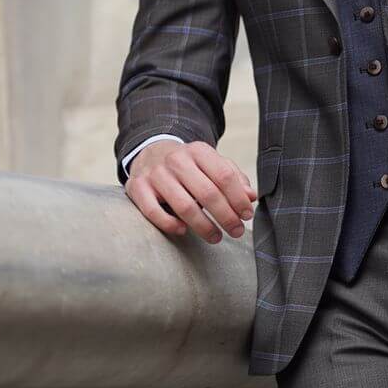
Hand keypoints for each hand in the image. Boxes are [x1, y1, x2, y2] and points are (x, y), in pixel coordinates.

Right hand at [126, 138, 256, 244]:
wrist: (151, 155)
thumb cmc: (189, 167)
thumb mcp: (212, 164)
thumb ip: (234, 178)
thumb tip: (251, 197)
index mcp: (198, 151)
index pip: (224, 176)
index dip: (238, 199)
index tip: (246, 216)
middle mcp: (176, 160)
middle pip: (207, 193)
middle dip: (226, 216)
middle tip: (236, 231)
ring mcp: (155, 173)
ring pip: (184, 205)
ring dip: (204, 226)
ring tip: (216, 237)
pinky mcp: (137, 187)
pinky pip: (153, 211)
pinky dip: (170, 224)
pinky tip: (183, 231)